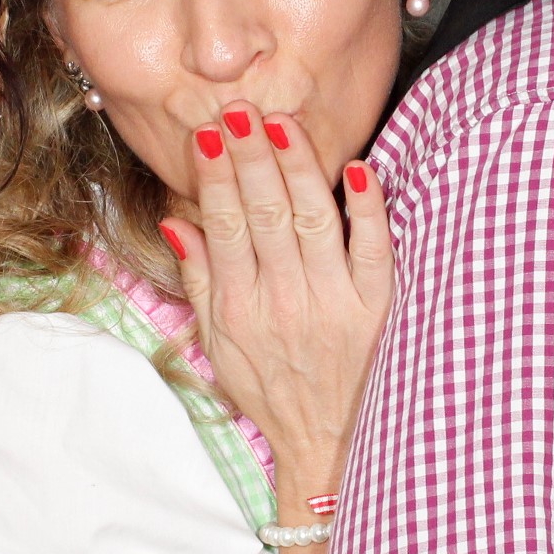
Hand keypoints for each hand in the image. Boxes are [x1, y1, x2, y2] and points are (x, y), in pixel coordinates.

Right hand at [161, 106, 394, 511]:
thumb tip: (177, 220)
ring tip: (282, 124)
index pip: (224, 225)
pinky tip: (359, 169)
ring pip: (314, 219)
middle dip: (251, 156)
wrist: (324, 443)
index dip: (215, 176)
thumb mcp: (216, 342)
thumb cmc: (268, 388)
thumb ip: (198, 278)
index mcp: (240, 307)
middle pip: (265, 213)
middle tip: (239, 110)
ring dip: (297, 166)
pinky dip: (368, 208)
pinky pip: (374, 249)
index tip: (208, 134)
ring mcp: (333, 303)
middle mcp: (285, 301)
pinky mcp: (376, 308)